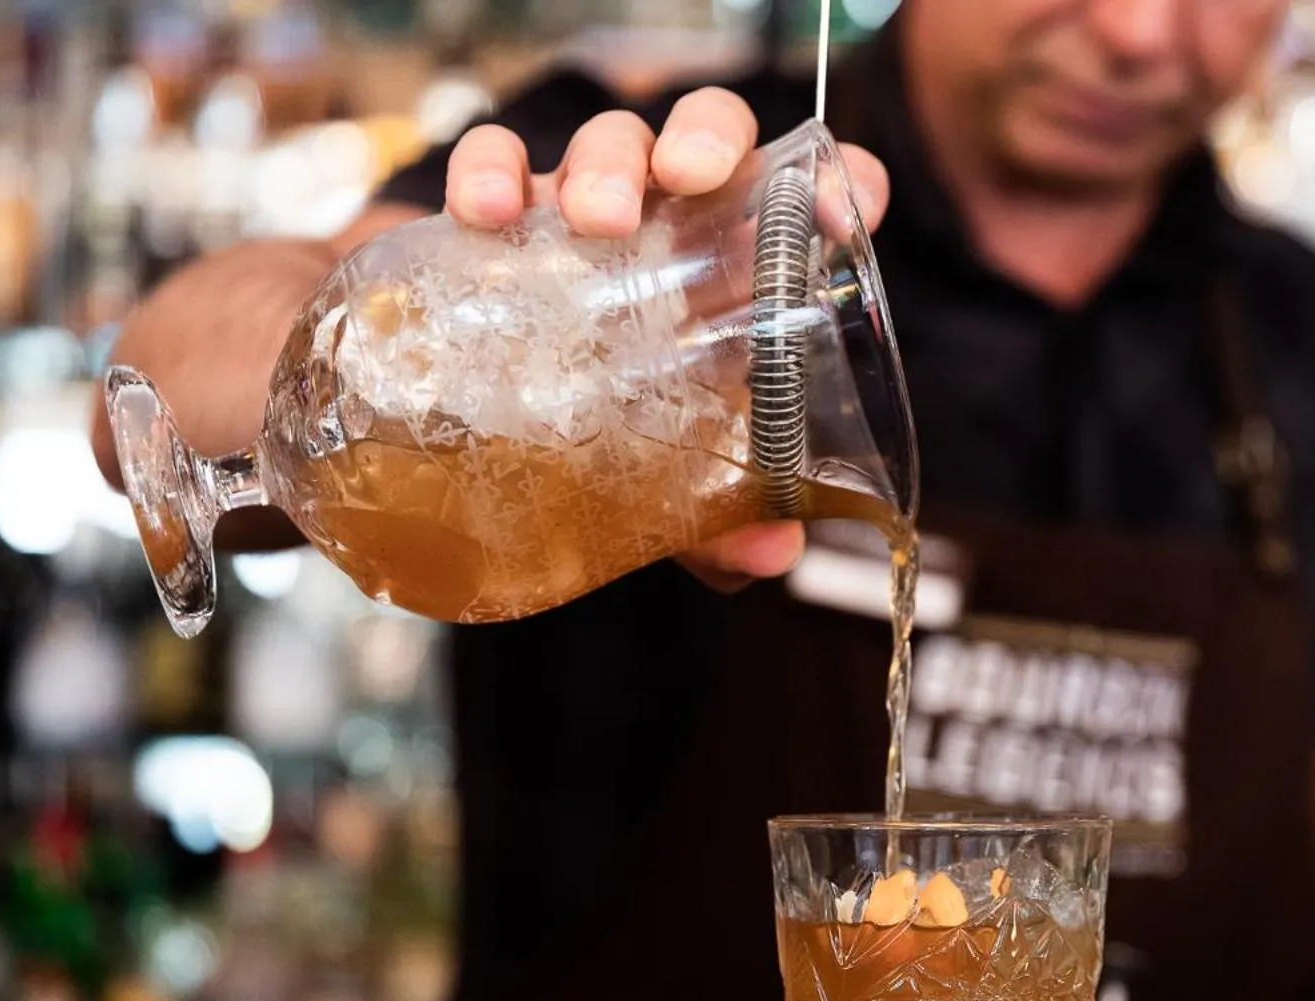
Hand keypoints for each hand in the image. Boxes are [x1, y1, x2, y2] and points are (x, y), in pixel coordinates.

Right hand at [441, 89, 890, 591]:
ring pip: (611, 139)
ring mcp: (583, 209)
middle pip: (708, 136)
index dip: (843, 184)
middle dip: (706, 138)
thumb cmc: (600, 434)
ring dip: (607, 160)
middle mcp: (667, 226)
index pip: (810, 201)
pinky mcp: (495, 212)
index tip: (845, 209)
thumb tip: (773, 549)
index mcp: (732, 275)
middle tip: (691, 181)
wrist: (469, 425)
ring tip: (594, 217)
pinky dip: (489, 168)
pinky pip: (493, 159)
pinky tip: (485, 212)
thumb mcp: (666, 484)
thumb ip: (721, 519)